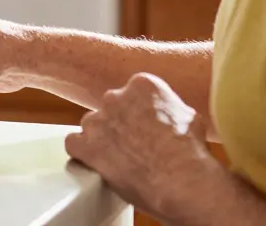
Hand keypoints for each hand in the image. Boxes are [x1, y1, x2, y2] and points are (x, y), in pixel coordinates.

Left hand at [64, 73, 223, 223]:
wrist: (181, 180)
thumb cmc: (191, 153)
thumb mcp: (188, 116)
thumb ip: (167, 107)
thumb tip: (165, 112)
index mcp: (142, 85)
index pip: (132, 92)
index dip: (138, 111)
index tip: (144, 125)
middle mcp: (115, 97)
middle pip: (111, 107)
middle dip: (120, 123)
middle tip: (134, 143)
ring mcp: (97, 121)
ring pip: (92, 125)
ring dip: (101, 138)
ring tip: (119, 157)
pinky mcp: (85, 145)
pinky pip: (74, 143)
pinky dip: (82, 153)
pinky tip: (96, 162)